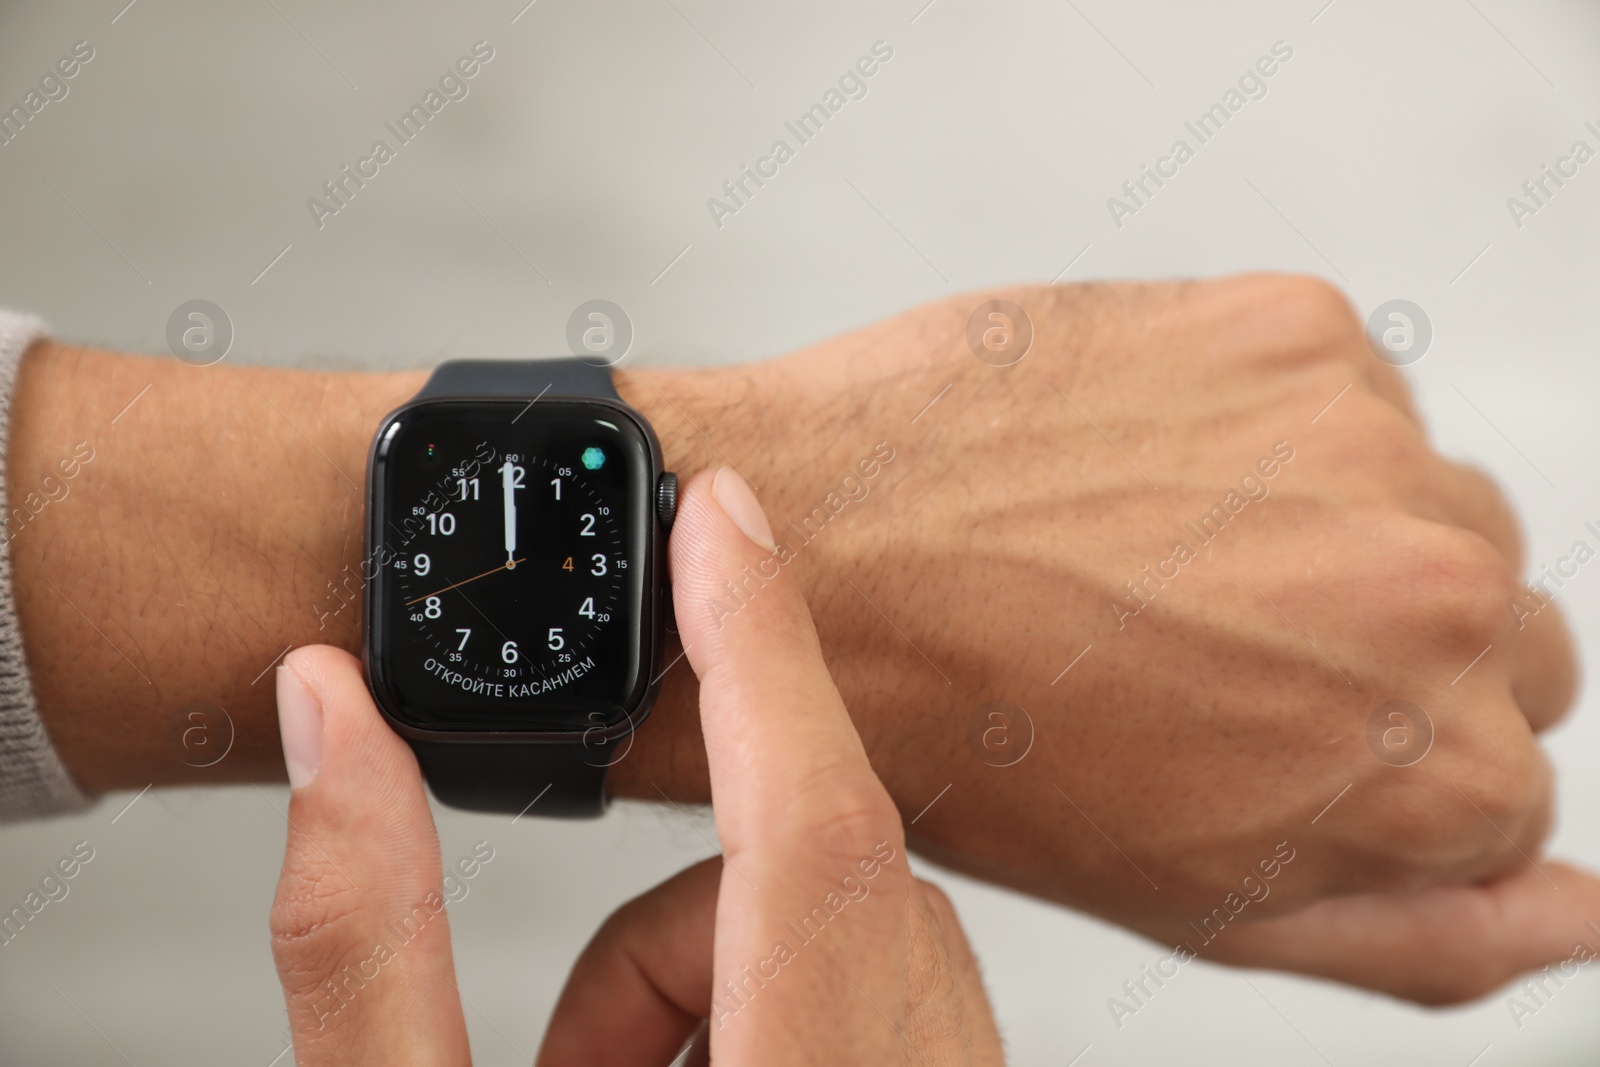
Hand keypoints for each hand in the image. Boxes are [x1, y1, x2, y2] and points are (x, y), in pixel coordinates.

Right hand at [267, 469, 1000, 1064]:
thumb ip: (360, 944)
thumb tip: (334, 719)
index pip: (816, 830)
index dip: (758, 648)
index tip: (721, 516)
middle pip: (828, 886)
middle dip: (671, 927)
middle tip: (564, 1053)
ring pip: (867, 928)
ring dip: (718, 976)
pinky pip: (902, 989)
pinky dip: (784, 1006)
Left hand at [614, 273, 1584, 1001]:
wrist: (823, 562)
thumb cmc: (975, 744)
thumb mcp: (1203, 903)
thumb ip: (1419, 930)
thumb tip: (1570, 911)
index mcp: (1443, 770)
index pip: (1509, 766)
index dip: (1372, 755)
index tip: (1266, 731)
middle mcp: (1440, 598)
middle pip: (1492, 624)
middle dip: (1369, 645)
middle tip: (1203, 644)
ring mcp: (1368, 446)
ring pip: (1420, 497)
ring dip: (1320, 524)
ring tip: (1157, 557)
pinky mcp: (1293, 329)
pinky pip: (1341, 391)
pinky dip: (1262, 430)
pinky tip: (1138, 474)